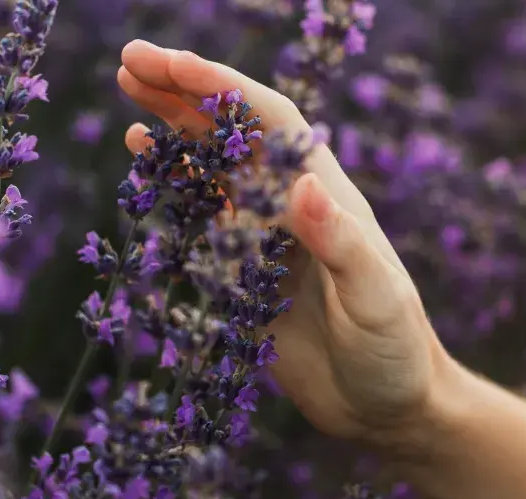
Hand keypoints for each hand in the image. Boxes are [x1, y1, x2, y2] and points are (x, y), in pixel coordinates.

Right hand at [117, 41, 451, 444]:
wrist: (386, 406)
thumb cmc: (395, 348)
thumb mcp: (375, 298)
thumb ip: (340, 244)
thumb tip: (304, 185)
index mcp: (326, 195)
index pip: (269, 122)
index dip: (221, 88)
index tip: (171, 65)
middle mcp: (291, 206)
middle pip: (234, 132)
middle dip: (185, 93)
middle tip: (130, 63)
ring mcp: (265, 237)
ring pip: (214, 166)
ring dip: (175, 129)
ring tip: (131, 97)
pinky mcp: (245, 273)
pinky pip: (204, 217)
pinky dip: (176, 187)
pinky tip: (148, 167)